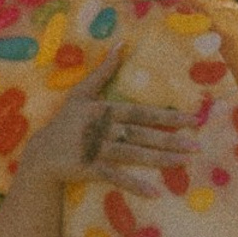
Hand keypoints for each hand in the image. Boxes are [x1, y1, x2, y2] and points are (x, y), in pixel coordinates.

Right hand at [17, 54, 200, 199]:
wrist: (41, 153)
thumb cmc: (66, 122)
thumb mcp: (82, 93)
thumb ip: (103, 71)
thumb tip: (121, 43)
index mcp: (104, 110)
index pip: (141, 112)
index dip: (167, 116)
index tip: (193, 120)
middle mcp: (103, 128)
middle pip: (142, 134)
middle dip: (170, 139)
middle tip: (197, 146)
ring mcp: (96, 149)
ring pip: (133, 154)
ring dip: (159, 160)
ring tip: (184, 163)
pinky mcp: (89, 169)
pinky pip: (116, 177)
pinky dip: (135, 185)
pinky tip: (155, 193)